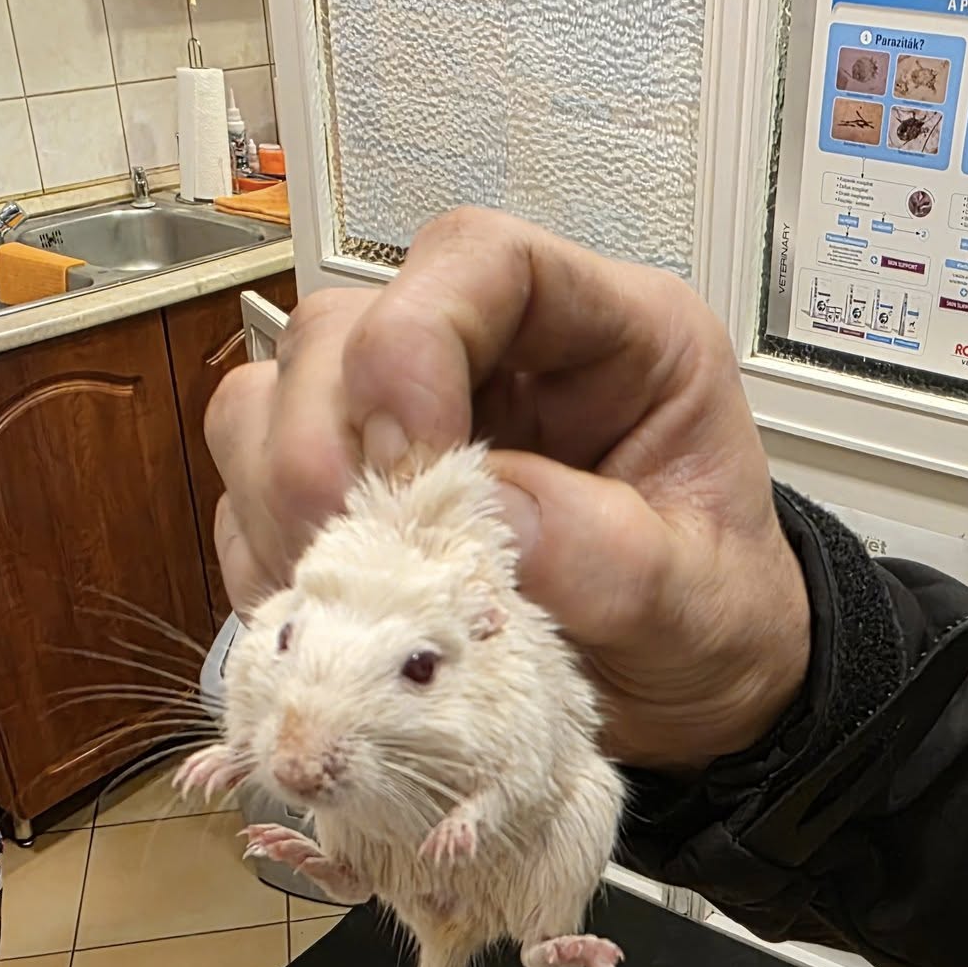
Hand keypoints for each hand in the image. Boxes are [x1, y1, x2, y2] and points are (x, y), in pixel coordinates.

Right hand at [206, 209, 809, 771]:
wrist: (693, 706)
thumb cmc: (716, 627)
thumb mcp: (698, 601)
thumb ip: (609, 557)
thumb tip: (489, 519)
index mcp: (612, 339)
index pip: (480, 260)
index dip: (415, 341)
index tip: (410, 465)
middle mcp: (499, 363)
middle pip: (344, 331)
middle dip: (326, 448)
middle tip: (362, 563)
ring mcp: (413, 429)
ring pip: (271, 403)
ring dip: (282, 505)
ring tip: (351, 602)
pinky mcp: (360, 506)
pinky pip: (252, 501)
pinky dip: (267, 562)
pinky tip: (329, 623)